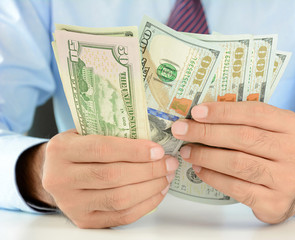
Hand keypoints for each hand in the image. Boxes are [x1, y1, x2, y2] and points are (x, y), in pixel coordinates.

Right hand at [23, 130, 178, 227]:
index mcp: (61, 150)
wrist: (55, 174)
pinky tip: (157, 192)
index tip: (158, 150)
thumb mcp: (85, 133)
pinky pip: (121, 216)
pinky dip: (145, 205)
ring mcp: (71, 204)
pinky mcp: (83, 221)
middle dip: (148, 170)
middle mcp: (60, 178)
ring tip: (166, 177)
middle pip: (113, 176)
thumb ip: (111, 134)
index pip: (102, 149)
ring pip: (119, 199)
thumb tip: (153, 140)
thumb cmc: (77, 150)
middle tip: (169, 163)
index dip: (134, 151)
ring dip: (150, 188)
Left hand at [171, 102, 294, 223]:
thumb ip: (245, 121)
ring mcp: (287, 179)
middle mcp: (294, 151)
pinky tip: (199, 169)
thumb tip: (202, 115)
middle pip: (243, 137)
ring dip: (206, 156)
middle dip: (206, 132)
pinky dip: (213, 177)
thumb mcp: (271, 130)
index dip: (222, 111)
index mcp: (293, 126)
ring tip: (187, 151)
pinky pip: (236, 187)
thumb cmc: (275, 153)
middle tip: (181, 130)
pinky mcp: (274, 202)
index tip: (196, 111)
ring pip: (237, 163)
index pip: (254, 112)